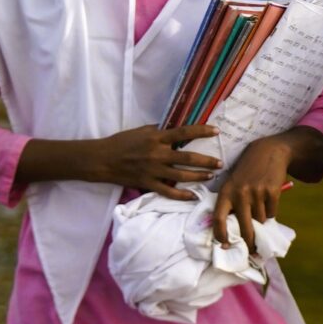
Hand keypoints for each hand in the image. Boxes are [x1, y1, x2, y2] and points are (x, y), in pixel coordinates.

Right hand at [94, 125, 217, 199]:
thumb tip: (176, 128)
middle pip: (187, 158)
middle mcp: (157, 154)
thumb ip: (159, 131)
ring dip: (198, 176)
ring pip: (181, 176)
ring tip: (210, 175)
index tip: (216, 131)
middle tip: (220, 162)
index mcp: (156, 138)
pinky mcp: (147, 183)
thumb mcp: (141, 131)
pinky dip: (181, 195)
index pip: (183, 133)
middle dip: (206, 160)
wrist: (102, 159)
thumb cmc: (121, 142)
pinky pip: (168, 191)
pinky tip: (193, 195)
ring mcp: (153, 171)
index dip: (201, 131)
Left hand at [215, 136, 296, 248]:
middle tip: (251, 251)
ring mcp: (257, 193)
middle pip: (244, 228)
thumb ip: (231, 203)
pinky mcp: (272, 192)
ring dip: (262, 222)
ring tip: (261, 213)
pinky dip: (271, 212)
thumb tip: (233, 232)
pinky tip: (269, 202)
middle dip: (249, 242)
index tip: (225, 246)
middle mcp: (240, 193)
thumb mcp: (233, 183)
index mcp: (226, 192)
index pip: (219, 219)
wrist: (269, 151)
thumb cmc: (247, 171)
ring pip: (260, 221)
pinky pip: (272, 213)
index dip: (220, 235)